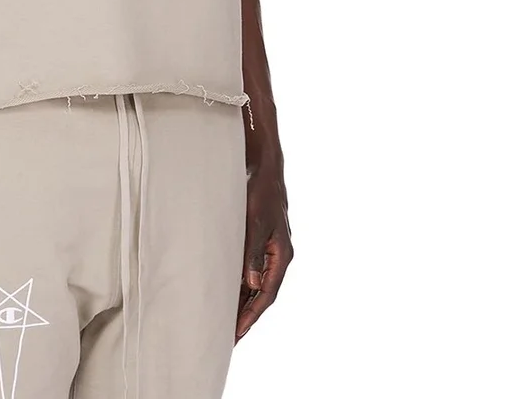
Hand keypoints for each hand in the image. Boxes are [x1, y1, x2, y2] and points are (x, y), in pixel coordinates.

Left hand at [234, 156, 292, 341]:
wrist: (263, 168)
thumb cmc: (261, 192)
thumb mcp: (256, 221)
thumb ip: (254, 252)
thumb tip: (252, 283)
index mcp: (281, 256)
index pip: (267, 294)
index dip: (251, 315)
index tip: (237, 333)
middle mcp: (277, 258)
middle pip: (261, 294)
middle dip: (246, 316)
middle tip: (229, 339)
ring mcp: (269, 251)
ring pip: (255, 284)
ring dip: (242, 303)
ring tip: (225, 323)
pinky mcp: (259, 242)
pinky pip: (250, 271)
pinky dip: (240, 285)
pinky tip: (227, 294)